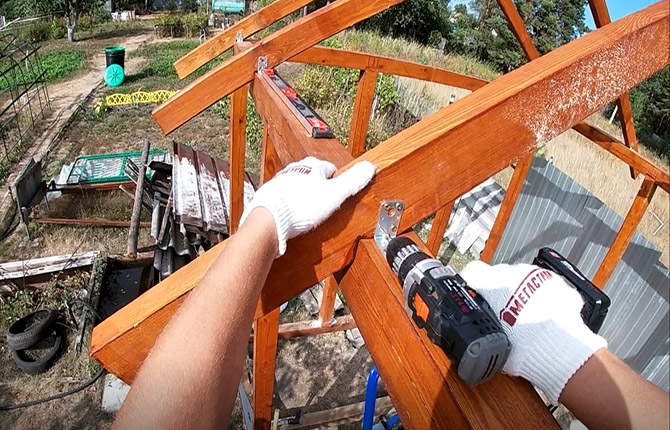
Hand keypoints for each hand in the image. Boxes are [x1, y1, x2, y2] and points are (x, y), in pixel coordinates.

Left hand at [240, 157, 374, 255]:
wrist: (269, 220)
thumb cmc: (301, 206)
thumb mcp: (335, 195)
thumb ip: (352, 181)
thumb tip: (370, 167)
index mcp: (313, 166)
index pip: (331, 169)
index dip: (338, 182)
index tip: (339, 193)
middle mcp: (296, 169)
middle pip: (314, 177)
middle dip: (320, 190)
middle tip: (326, 205)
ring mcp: (282, 181)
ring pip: (299, 187)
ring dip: (305, 197)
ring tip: (310, 213)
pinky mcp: (271, 195)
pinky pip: (286, 198)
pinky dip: (292, 206)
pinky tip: (295, 217)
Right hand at [461, 261, 606, 403]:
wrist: (558, 351)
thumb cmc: (525, 348)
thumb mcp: (491, 341)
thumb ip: (483, 325)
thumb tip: (477, 330)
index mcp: (492, 286)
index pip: (472, 272)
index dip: (473, 283)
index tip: (476, 291)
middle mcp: (512, 274)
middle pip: (499, 274)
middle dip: (500, 290)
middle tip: (505, 311)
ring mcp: (535, 276)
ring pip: (523, 277)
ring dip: (522, 291)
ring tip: (527, 315)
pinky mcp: (555, 281)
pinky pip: (543, 284)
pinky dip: (542, 295)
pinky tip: (544, 313)